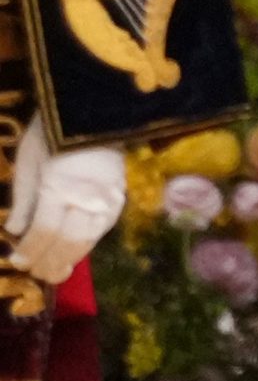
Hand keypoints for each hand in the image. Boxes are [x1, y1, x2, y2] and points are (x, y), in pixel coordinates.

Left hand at [7, 119, 125, 284]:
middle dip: (49, 263)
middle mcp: (86, 198)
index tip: (16, 261)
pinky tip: (75, 251)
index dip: (29, 251)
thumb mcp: (29, 159)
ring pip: (88, 241)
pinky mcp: (120, 197)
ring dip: (70, 260)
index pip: (43, 232)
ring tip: (55, 272)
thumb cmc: (53, 129)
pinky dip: (87, 245)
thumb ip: (23, 198)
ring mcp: (107, 199)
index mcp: (59, 187)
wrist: (94, 106)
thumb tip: (14, 230)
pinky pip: (103, 230)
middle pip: (67, 243)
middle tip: (35, 274)